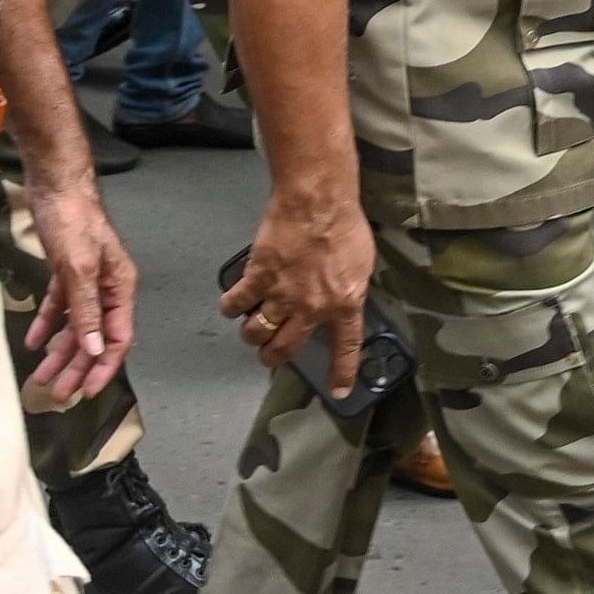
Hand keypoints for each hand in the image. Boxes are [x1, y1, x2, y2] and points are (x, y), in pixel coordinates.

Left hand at [16, 172, 139, 405]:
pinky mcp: (67, 271)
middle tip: (60, 392)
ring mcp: (87, 280)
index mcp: (120, 287)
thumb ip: (86, 309)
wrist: (55, 182)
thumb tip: (93, 348)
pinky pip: (60, 307)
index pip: (118, 338)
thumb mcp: (79, 266)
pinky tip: (34, 340)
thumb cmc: (74, 215)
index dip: (103, 367)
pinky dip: (48, 325)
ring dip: (60, 352)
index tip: (86, 391)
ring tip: (42, 376)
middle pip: (95, 337)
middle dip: (77, 367)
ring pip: (76, 326)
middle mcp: (107, 287)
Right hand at [222, 186, 376, 392]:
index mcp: (344, 305)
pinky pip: (236, 303)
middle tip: (269, 354)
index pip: (346, 348)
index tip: (339, 392)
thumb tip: (344, 298)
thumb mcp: (362, 264)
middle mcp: (311, 309)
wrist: (318, 201)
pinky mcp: (257, 277)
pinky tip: (231, 304)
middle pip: (284, 349)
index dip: (342, 373)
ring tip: (252, 328)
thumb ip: (351, 288)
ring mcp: (281, 295)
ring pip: (257, 333)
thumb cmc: (345, 225)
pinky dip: (231, 306)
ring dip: (252, 334)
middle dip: (273, 358)